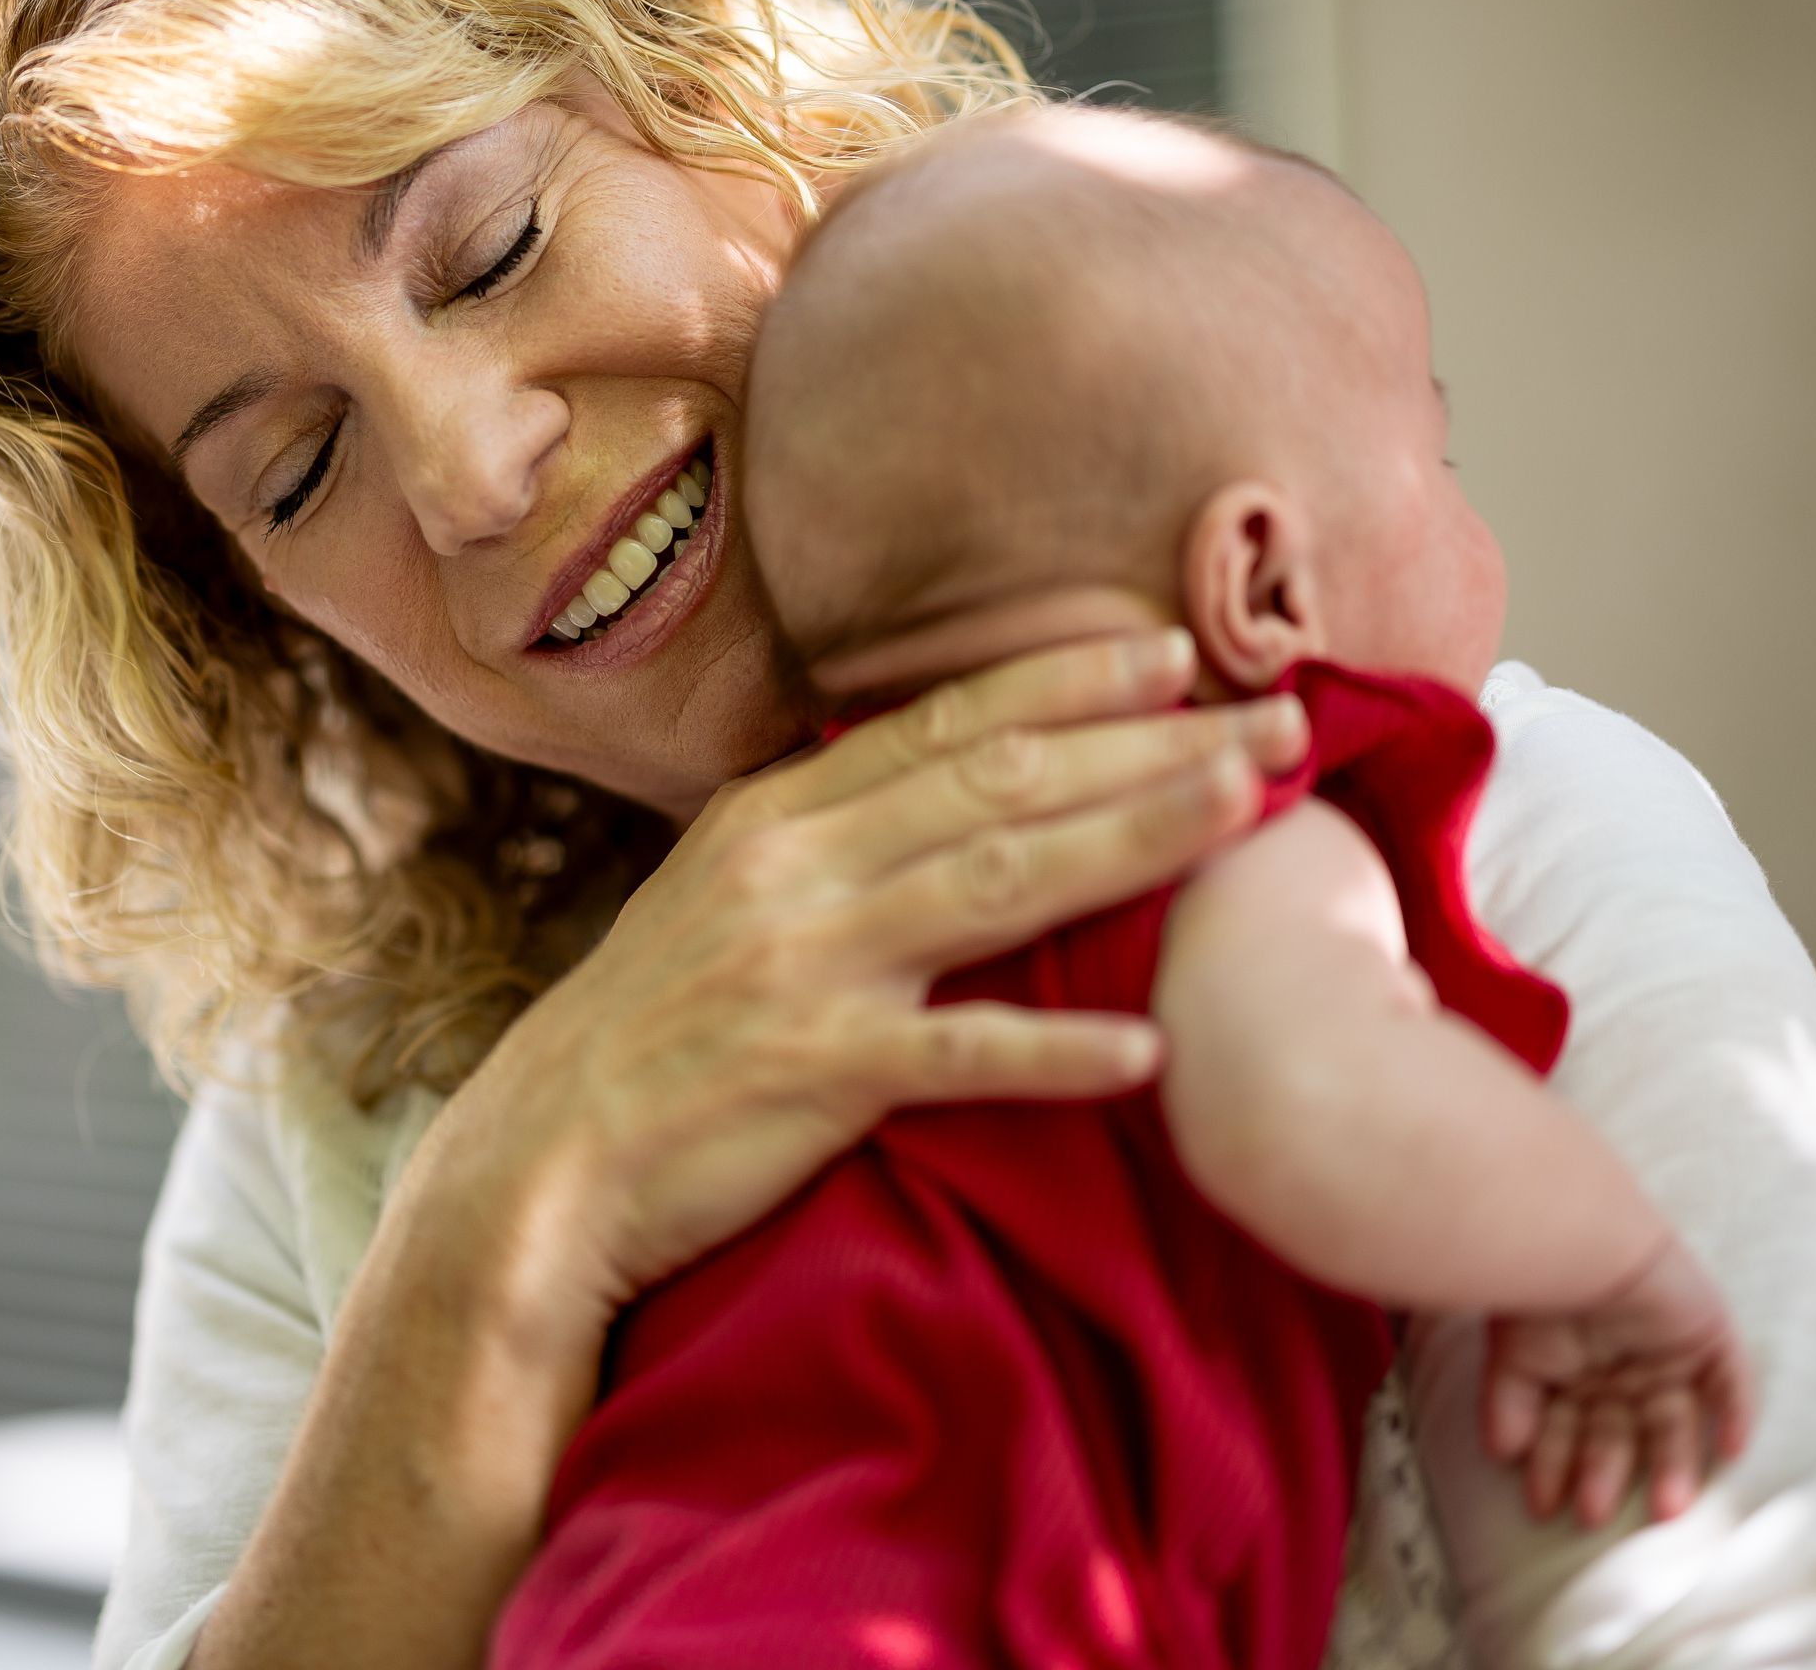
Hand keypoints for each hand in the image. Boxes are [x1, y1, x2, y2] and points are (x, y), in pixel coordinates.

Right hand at [416, 627, 1307, 1354]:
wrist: (540, 1164)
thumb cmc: (649, 1034)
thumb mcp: (721, 898)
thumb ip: (826, 836)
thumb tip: (935, 783)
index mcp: (775, 816)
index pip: (944, 726)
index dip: (1066, 683)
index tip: (1175, 651)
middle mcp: (797, 869)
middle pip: (1000, 784)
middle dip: (1147, 743)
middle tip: (1274, 720)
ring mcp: (808, 969)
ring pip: (999, 883)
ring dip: (1132, 840)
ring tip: (1243, 812)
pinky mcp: (816, 1078)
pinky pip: (956, 1058)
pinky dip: (1052, 1051)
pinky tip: (1148, 1051)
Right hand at [1481, 1235, 1756, 1527]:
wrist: (1581, 1240)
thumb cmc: (1538, 1292)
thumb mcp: (1513, 1354)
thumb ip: (1509, 1404)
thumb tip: (1502, 1454)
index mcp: (1576, 1376)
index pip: (1568, 1433)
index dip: (1554, 1467)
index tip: (1541, 1505)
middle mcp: (1622, 1373)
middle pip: (1621, 1435)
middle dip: (1606, 1473)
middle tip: (1592, 1512)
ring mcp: (1669, 1357)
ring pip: (1676, 1424)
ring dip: (1672, 1466)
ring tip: (1664, 1508)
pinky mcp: (1709, 1337)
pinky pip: (1731, 1384)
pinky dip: (1735, 1415)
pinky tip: (1733, 1450)